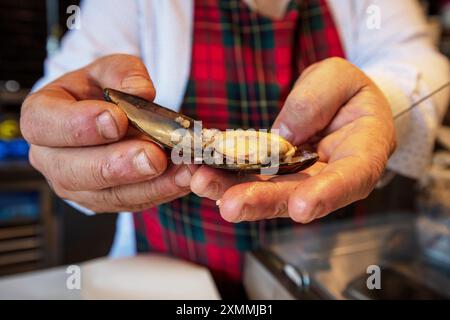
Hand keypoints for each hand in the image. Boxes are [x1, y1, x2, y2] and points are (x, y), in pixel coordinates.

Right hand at [21, 54, 195, 212]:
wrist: (105, 114)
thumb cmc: (100, 92)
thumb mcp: (109, 69)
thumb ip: (123, 73)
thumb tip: (141, 91)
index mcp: (41, 117)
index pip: (47, 124)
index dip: (81, 125)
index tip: (117, 120)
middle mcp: (51, 158)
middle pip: (75, 171)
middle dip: (119, 165)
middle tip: (153, 156)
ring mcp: (76, 185)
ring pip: (107, 195)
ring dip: (149, 185)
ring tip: (182, 170)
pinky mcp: (103, 200)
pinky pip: (131, 202)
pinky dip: (161, 192)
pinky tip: (184, 178)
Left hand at [190, 57, 395, 222]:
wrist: (339, 107)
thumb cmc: (348, 92)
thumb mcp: (340, 78)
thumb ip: (317, 100)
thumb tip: (283, 134)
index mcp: (362, 154)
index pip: (351, 179)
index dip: (327, 195)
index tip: (302, 207)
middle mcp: (330, 178)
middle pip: (299, 196)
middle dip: (263, 201)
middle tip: (231, 205)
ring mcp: (300, 181)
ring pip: (269, 193)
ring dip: (234, 192)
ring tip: (203, 183)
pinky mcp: (276, 176)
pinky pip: (252, 179)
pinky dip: (227, 178)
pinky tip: (202, 173)